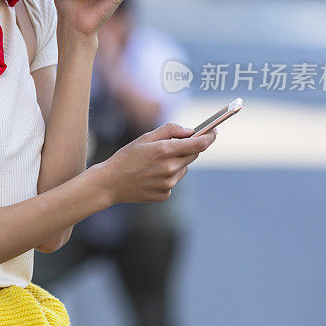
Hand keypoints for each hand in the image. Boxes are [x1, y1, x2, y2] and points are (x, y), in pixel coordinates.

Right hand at [91, 122, 217, 203]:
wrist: (110, 182)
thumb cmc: (126, 157)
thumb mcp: (145, 138)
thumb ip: (169, 131)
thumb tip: (190, 131)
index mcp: (165, 151)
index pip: (199, 144)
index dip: (210, 136)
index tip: (214, 130)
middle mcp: (170, 168)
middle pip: (193, 155)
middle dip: (190, 148)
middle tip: (177, 144)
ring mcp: (168, 183)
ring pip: (183, 168)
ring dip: (177, 163)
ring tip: (154, 163)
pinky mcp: (165, 194)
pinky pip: (174, 181)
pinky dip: (167, 176)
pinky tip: (151, 175)